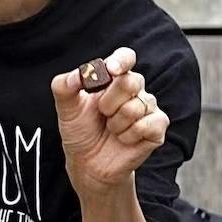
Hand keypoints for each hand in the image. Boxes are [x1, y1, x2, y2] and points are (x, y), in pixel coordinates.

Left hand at [52, 47, 167, 197]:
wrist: (88, 163)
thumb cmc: (80, 131)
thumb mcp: (66, 108)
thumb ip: (64, 86)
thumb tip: (77, 75)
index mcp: (113, 77)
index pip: (125, 57)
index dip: (121, 61)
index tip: (111, 70)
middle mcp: (134, 88)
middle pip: (131, 81)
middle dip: (109, 102)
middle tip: (102, 114)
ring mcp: (148, 107)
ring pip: (136, 107)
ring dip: (116, 124)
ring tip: (111, 129)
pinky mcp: (157, 127)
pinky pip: (148, 124)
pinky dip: (129, 135)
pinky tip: (123, 139)